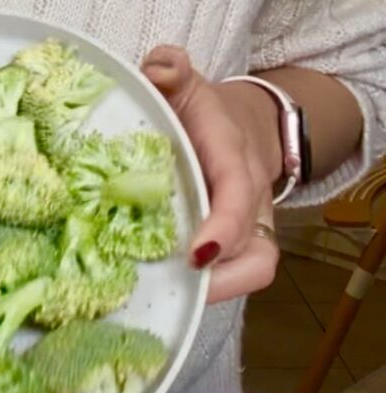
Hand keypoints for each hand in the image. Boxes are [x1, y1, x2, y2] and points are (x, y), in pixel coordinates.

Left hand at [141, 46, 281, 303]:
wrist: (237, 130)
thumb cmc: (200, 117)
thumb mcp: (186, 89)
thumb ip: (170, 72)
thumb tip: (160, 71)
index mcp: (232, 156)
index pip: (237, 192)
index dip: (223, 224)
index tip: (198, 254)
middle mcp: (249, 197)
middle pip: (250, 246)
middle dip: (217, 274)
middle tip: (171, 289)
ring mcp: (251, 226)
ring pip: (253, 268)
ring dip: (218, 290)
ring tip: (172, 300)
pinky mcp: (242, 247)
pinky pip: (240, 276)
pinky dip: (214, 292)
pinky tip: (174, 297)